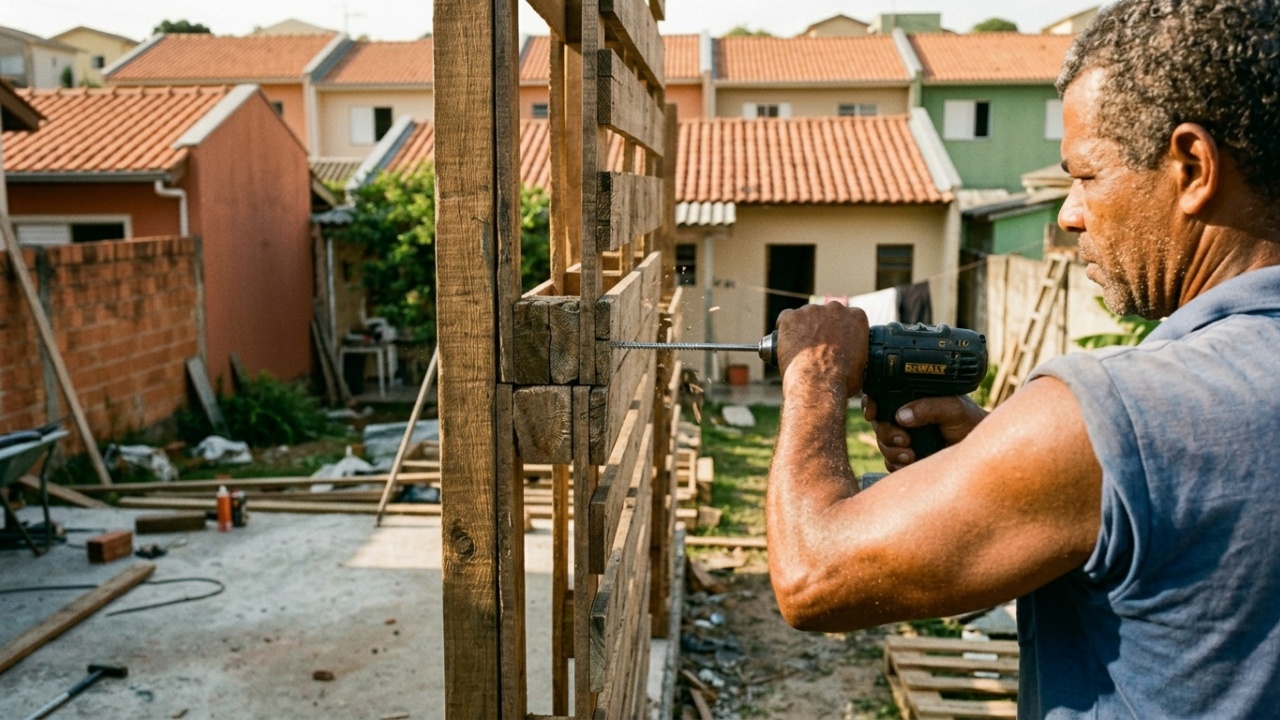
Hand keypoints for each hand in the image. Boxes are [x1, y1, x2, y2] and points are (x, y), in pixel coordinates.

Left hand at [776, 302, 868, 398]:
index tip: (835, 341)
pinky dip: (785, 328)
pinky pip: (786, 318)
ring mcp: (812, 311)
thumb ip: (856, 353)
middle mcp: (835, 309)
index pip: (848, 317)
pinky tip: (785, 342)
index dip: (840, 329)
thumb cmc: (841, 379)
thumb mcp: (861, 366)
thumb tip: (851, 360)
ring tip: (800, 348)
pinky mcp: (792, 317)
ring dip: (803, 327)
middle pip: (826, 313)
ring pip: (805, 315)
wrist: (817, 382)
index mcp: (856, 317)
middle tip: (816, 346)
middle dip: (821, 326)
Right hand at [863, 395, 987, 470]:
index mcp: (912, 398)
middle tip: (904, 440)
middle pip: (878, 422)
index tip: (872, 413)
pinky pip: (889, 461)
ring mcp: (904, 437)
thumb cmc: (970, 422)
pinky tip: (910, 462)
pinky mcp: (906, 457)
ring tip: (910, 454)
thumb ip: (930, 408)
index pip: (883, 396)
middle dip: (886, 433)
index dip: (871, 403)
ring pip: (882, 443)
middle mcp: (905, 417)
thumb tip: (901, 415)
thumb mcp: (954, 408)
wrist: (980, 449)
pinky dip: (895, 463)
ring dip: (891, 450)